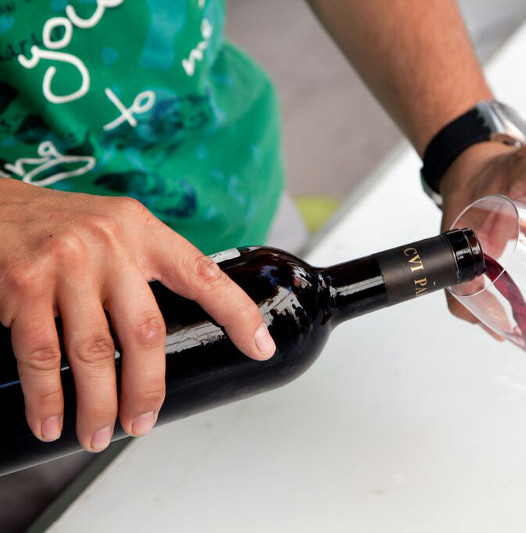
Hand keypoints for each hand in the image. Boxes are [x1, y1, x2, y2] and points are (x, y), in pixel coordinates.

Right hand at [0, 180, 275, 450]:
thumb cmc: (58, 225)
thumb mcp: (113, 230)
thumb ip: (142, 267)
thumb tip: (164, 332)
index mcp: (143, 231)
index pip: (203, 274)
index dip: (237, 313)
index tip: (260, 348)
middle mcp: (111, 243)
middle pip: (146, 332)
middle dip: (147, 389)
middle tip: (141, 424)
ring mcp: (66, 263)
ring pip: (94, 352)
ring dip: (97, 405)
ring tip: (96, 435)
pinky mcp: (22, 283)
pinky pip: (40, 355)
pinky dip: (45, 397)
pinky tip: (50, 421)